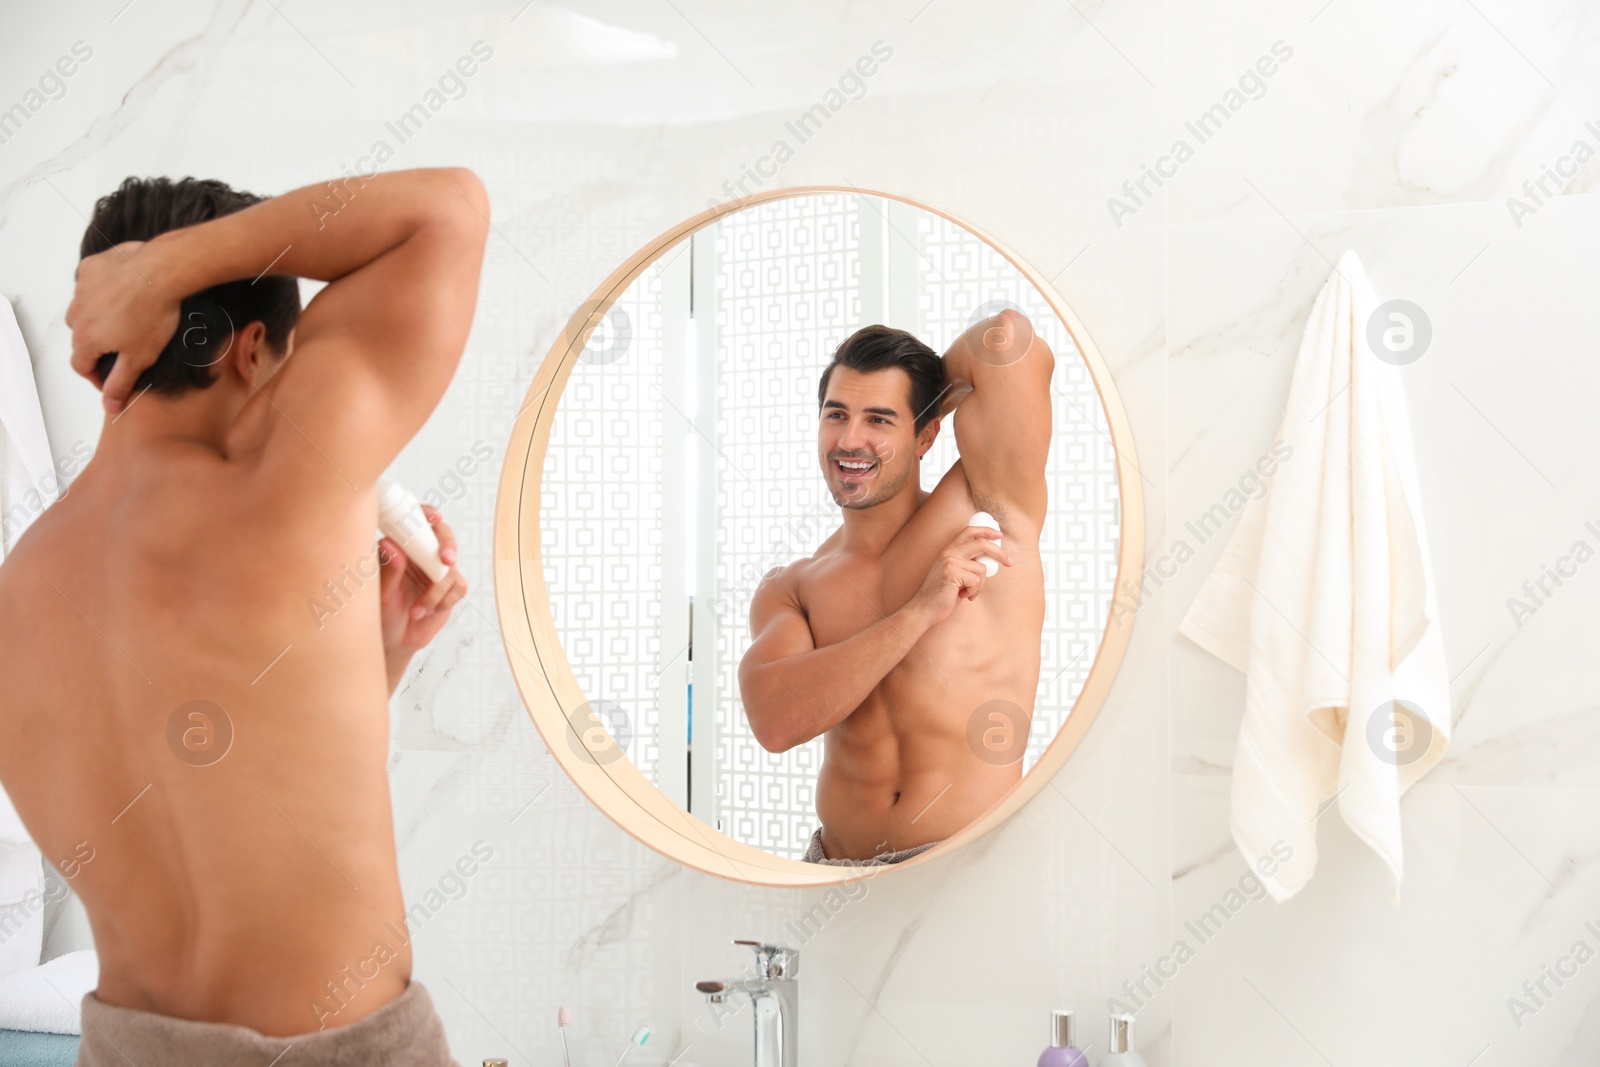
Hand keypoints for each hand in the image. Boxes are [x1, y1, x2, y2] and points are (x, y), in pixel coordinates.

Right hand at [65, 239, 179, 413]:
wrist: (162, 272)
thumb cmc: (154, 314)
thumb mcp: (140, 358)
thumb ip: (120, 383)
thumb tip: (109, 405)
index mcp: (85, 338)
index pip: (81, 366)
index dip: (96, 378)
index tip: (111, 382)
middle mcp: (76, 313)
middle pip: (82, 338)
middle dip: (99, 348)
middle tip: (123, 350)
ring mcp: (82, 288)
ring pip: (84, 310)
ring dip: (99, 319)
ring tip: (126, 321)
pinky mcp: (92, 268)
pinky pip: (92, 285)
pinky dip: (103, 292)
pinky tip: (124, 294)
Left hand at [378, 504, 467, 657]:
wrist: (394, 639)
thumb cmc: (381, 612)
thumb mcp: (381, 592)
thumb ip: (389, 569)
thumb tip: (389, 543)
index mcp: (401, 547)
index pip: (417, 520)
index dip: (428, 513)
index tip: (434, 518)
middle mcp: (421, 555)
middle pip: (443, 536)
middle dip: (447, 546)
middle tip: (446, 560)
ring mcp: (437, 570)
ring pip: (451, 568)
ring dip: (436, 592)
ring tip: (415, 611)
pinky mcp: (450, 588)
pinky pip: (458, 587)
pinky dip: (444, 601)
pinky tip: (426, 612)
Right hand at [908, 525, 1010, 625]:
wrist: (924, 608)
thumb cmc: (942, 594)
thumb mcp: (954, 573)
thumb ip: (967, 563)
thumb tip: (990, 559)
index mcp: (948, 551)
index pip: (969, 531)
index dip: (986, 530)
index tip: (999, 534)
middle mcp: (949, 553)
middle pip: (981, 544)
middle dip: (999, 553)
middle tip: (1009, 562)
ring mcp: (950, 562)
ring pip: (982, 569)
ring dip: (980, 586)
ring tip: (967, 593)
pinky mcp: (952, 573)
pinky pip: (977, 581)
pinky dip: (974, 592)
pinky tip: (963, 596)